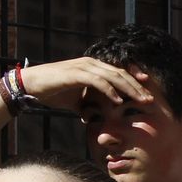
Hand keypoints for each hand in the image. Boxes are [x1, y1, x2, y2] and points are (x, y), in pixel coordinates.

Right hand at [22, 57, 156, 114]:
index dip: (135, 79)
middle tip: (151, 99)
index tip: (148, 91)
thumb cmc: (53, 91)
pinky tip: (119, 101)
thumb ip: (87, 105)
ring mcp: (84, 67)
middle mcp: (92, 63)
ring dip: (129, 89)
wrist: (31, 85)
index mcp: (94, 67)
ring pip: (114, 76)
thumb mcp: (75, 100)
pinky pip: (98, 81)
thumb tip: (93, 118)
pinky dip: (110, 91)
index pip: (120, 71)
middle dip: (138, 86)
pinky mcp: (76, 73)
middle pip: (121, 73)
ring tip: (141, 100)